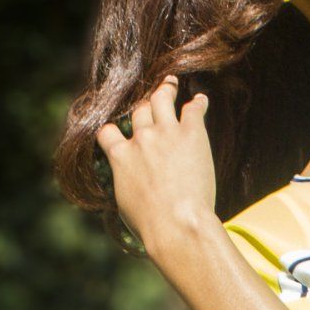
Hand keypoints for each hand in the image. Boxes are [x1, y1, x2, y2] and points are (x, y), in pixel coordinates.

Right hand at [95, 74, 218, 256]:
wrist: (177, 225)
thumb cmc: (152, 226)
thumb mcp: (127, 206)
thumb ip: (127, 185)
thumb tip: (130, 187)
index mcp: (120, 157)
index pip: (108, 132)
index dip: (113, 131)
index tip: (118, 131)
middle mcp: (141, 139)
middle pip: (139, 112)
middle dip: (144, 108)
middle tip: (151, 101)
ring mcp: (166, 133)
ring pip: (161, 99)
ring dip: (165, 91)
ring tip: (171, 84)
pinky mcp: (191, 133)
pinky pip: (193, 109)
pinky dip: (198, 103)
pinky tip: (201, 100)